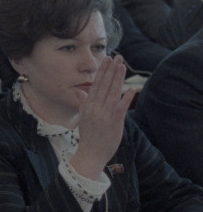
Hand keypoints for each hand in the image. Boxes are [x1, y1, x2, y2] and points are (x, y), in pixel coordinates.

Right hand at [69, 55, 135, 178]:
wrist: (91, 154)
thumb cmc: (88, 137)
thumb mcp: (82, 118)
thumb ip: (83, 103)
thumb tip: (80, 91)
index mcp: (88, 106)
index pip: (96, 85)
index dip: (102, 72)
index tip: (106, 60)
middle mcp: (96, 109)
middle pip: (104, 86)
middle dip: (110, 70)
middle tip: (116, 57)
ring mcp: (105, 115)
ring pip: (112, 93)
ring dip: (117, 79)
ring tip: (122, 66)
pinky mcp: (114, 123)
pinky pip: (121, 108)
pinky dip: (126, 99)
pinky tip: (131, 89)